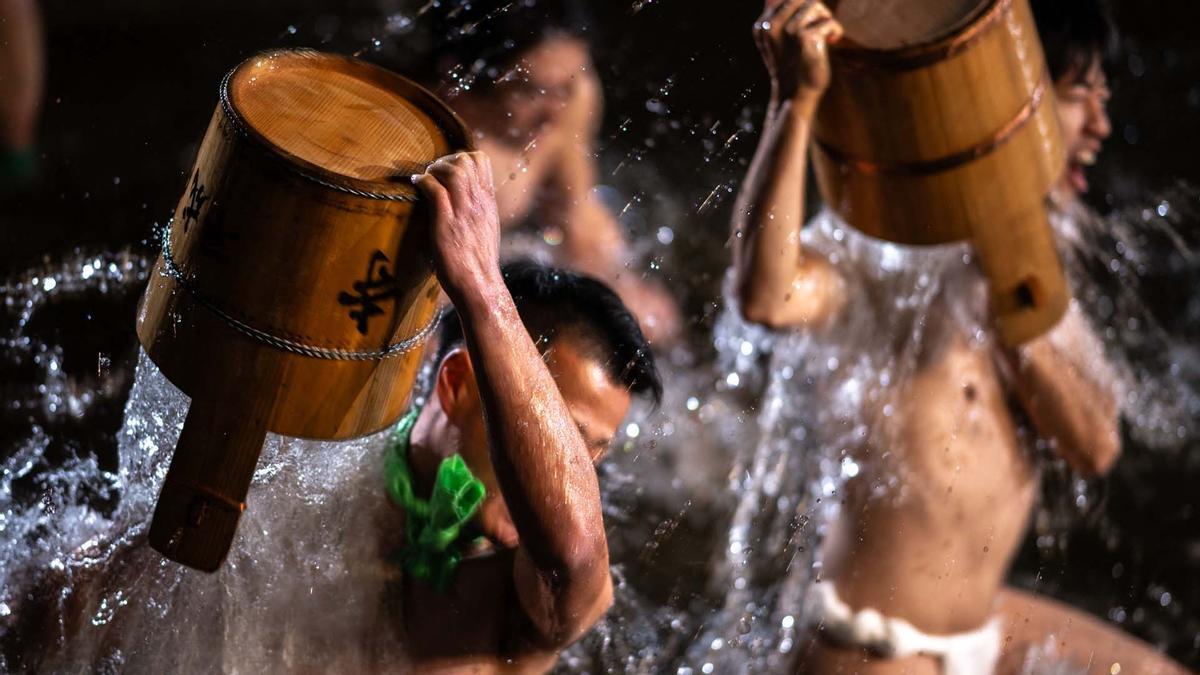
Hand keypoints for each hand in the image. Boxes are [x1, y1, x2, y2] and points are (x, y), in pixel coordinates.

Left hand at [413, 151, 502, 303]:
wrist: (479, 284)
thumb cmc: (479, 263)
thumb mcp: (486, 230)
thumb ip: (478, 212)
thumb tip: (465, 205)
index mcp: (488, 202)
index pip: (481, 161)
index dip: (461, 155)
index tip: (447, 167)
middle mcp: (478, 202)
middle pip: (466, 160)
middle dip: (445, 159)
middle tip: (433, 171)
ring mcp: (463, 212)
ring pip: (453, 171)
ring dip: (435, 168)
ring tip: (426, 177)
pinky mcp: (446, 222)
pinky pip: (435, 190)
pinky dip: (423, 182)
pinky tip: (415, 184)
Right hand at [754, 0, 843, 103]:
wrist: (795, 95)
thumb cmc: (791, 67)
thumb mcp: (778, 42)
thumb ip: (777, 19)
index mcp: (762, 26)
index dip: (802, 4)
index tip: (811, 20)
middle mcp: (771, 25)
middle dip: (815, 8)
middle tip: (821, 24)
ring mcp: (787, 31)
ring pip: (813, 4)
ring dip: (825, 17)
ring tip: (827, 33)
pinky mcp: (805, 38)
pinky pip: (827, 21)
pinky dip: (835, 30)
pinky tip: (832, 41)